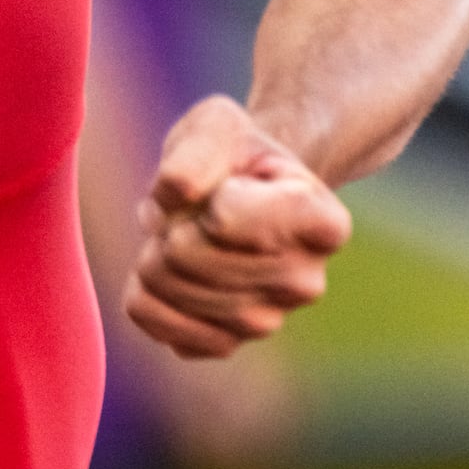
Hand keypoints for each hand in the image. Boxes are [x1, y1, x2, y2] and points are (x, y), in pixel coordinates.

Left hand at [118, 94, 353, 358]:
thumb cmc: (235, 154)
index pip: (232, 217)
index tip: (233, 184)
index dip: (212, 192)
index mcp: (325, 224)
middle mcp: (305, 284)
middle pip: (187, 253)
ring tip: (187, 233)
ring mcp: (266, 322)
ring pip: (165, 284)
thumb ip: (198, 150)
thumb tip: (175, 200)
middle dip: (173, 219)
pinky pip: (149, 316)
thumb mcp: (220, 123)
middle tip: (197, 210)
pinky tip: (171, 270)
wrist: (239, 193)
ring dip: (155, 248)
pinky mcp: (222, 344)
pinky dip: (143, 286)